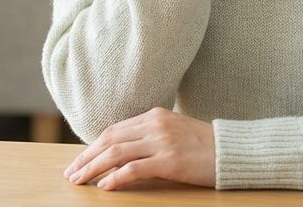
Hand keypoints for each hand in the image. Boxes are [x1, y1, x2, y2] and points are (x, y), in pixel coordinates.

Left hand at [63, 107, 215, 190]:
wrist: (231, 150)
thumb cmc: (203, 145)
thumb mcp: (173, 131)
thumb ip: (150, 135)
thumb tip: (123, 151)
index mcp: (153, 115)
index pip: (114, 129)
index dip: (93, 146)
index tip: (80, 160)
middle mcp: (154, 124)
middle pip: (110, 139)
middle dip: (86, 157)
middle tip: (71, 173)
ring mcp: (161, 141)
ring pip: (116, 153)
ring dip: (93, 168)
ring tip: (80, 181)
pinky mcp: (169, 161)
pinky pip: (134, 169)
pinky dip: (115, 178)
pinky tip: (104, 187)